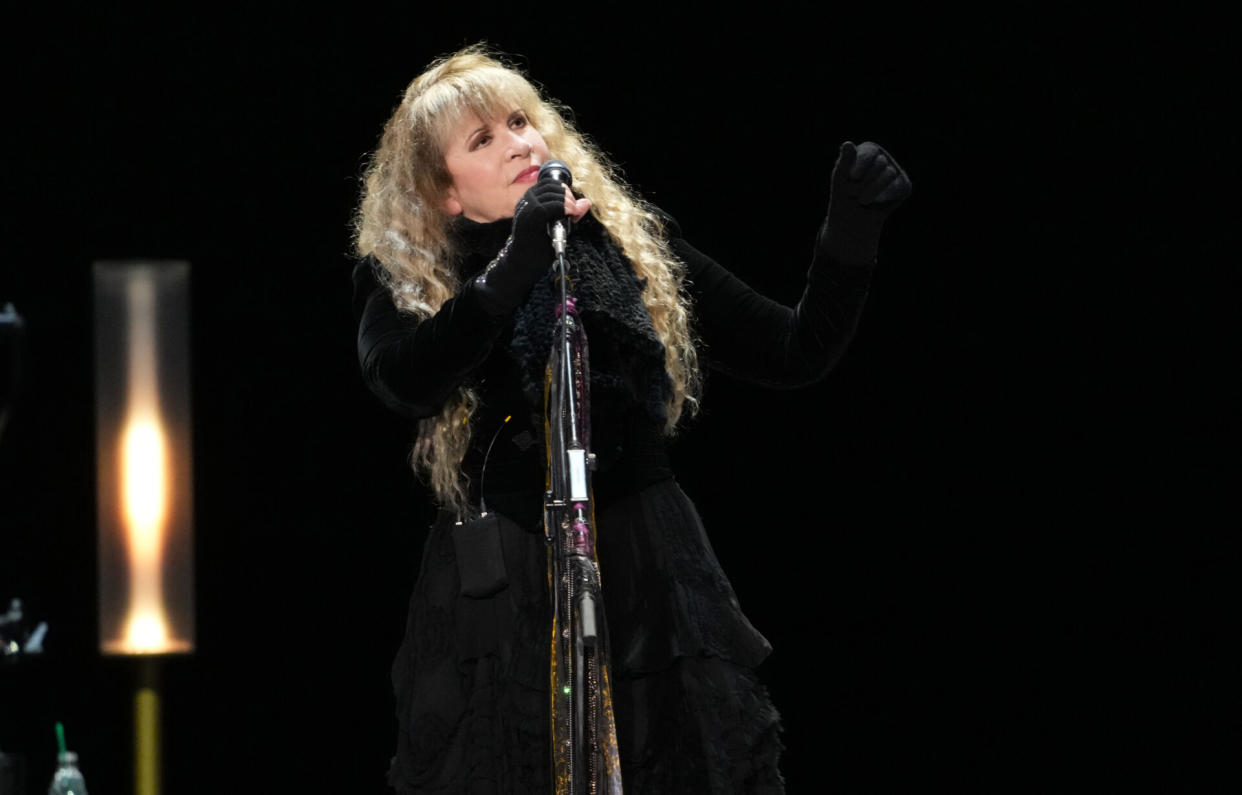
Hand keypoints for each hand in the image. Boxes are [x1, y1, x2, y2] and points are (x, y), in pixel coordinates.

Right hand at [474, 174, 590, 311]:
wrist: (523, 264)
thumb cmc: (538, 247)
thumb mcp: (558, 226)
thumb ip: (570, 213)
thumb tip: (586, 202)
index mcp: (530, 200)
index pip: (548, 183)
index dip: (563, 188)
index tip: (572, 203)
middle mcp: (525, 202)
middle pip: (551, 186)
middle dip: (567, 195)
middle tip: (574, 210)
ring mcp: (525, 210)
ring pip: (550, 193)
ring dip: (567, 201)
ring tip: (573, 213)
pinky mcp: (528, 220)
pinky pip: (547, 206)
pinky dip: (562, 208)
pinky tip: (569, 213)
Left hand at [819, 141, 910, 265]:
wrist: (853, 220)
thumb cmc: (844, 195)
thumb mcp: (840, 178)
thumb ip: (844, 162)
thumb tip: (847, 143)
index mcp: (868, 151)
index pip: (870, 151)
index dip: (861, 164)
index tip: (853, 176)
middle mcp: (883, 158)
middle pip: (880, 163)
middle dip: (864, 182)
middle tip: (854, 194)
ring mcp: (895, 171)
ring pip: (890, 174)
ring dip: (873, 191)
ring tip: (862, 200)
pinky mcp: (904, 185)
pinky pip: (899, 187)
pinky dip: (885, 196)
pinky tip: (877, 201)